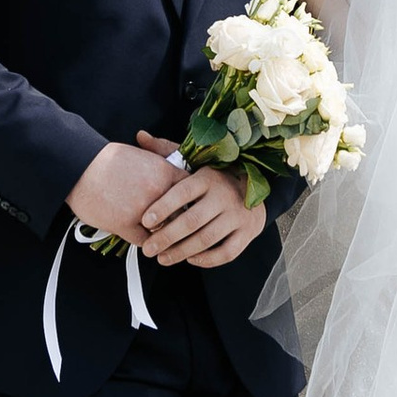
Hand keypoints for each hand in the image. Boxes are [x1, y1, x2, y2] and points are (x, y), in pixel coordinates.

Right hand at [66, 137, 182, 247]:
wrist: (79, 166)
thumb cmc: (107, 160)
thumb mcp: (142, 157)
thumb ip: (160, 171)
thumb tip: (172, 183)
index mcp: (164, 172)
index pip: (190, 192)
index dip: (189, 201)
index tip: (190, 208)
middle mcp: (157, 191)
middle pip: (181, 214)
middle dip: (179, 221)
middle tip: (180, 227)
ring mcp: (142, 210)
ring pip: (164, 231)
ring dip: (162, 234)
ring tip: (164, 238)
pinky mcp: (125, 225)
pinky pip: (144, 241)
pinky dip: (145, 243)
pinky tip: (144, 240)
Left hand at [137, 145, 267, 270]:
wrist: (255, 186)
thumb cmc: (213, 178)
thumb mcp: (192, 161)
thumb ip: (165, 152)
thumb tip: (140, 137)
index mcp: (208, 177)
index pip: (183, 193)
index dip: (163, 208)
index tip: (144, 222)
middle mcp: (224, 195)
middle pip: (192, 221)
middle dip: (166, 237)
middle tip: (148, 249)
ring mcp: (238, 215)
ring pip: (206, 239)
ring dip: (181, 252)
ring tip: (162, 258)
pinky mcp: (247, 233)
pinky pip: (226, 252)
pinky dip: (207, 260)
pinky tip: (190, 259)